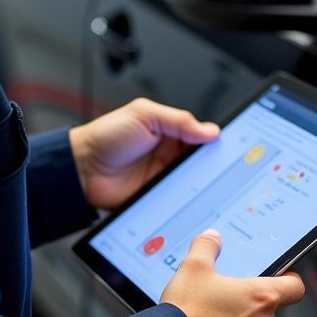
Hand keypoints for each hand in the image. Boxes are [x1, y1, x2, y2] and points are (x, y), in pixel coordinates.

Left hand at [68, 98, 218, 210]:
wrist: (82, 169)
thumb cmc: (107, 136)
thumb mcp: (144, 115)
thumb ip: (178, 120)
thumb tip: (210, 131)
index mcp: (170, 131)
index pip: (202, 136)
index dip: (217, 142)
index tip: (234, 147)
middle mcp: (170, 154)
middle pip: (202, 161)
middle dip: (214, 166)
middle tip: (226, 170)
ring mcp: (165, 177)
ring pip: (194, 182)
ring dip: (202, 184)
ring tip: (213, 187)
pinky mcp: (158, 197)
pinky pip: (179, 200)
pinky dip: (188, 201)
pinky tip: (195, 201)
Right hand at [160, 229, 305, 316]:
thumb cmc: (185, 313)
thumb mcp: (193, 267)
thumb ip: (207, 247)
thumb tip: (212, 238)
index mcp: (261, 298)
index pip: (295, 287)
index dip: (287, 282)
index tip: (279, 281)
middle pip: (269, 315)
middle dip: (250, 312)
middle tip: (225, 305)